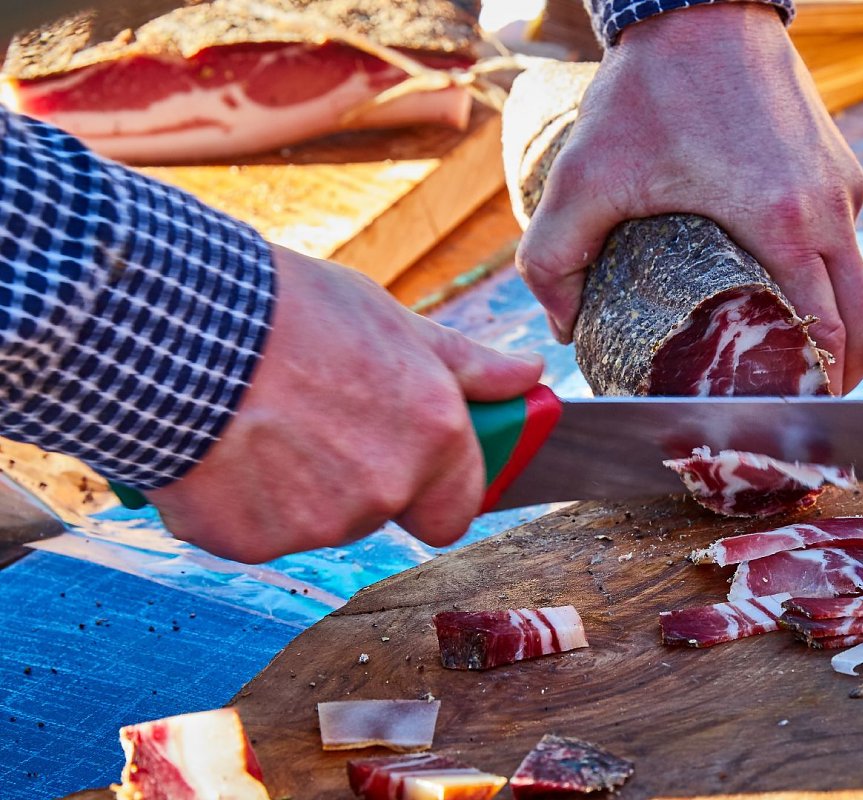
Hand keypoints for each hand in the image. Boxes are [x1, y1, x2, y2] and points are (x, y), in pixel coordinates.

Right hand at [147, 246, 543, 562]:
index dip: (433, 488)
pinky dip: (241, 501)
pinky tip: (224, 446)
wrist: (176, 321)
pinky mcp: (248, 540)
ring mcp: (316, 523)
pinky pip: (256, 532)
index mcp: (433, 438)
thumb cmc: (290, 309)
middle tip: (314, 416)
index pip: (457, 511)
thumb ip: (466, 366)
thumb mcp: (392, 323)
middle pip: (382, 511)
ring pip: (318, 523)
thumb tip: (528, 373)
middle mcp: (385, 489)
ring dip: (297, 488)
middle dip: (356, 477)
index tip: (407, 461)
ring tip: (261, 420)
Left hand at [516, 4, 862, 393]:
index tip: (786, 423)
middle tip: (789, 408)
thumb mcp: (584, 176)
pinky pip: (844, 245)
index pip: (834, 337)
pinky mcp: (839, 168)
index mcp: (787, 224)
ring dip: (832, 330)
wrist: (704, 1)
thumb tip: (562, 328)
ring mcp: (844, 187)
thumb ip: (553, 260)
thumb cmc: (651, 88)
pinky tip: (769, 284)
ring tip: (774, 353)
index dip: (818, 393)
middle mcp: (832, 210)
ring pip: (861, 287)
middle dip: (839, 380)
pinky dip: (823, 281)